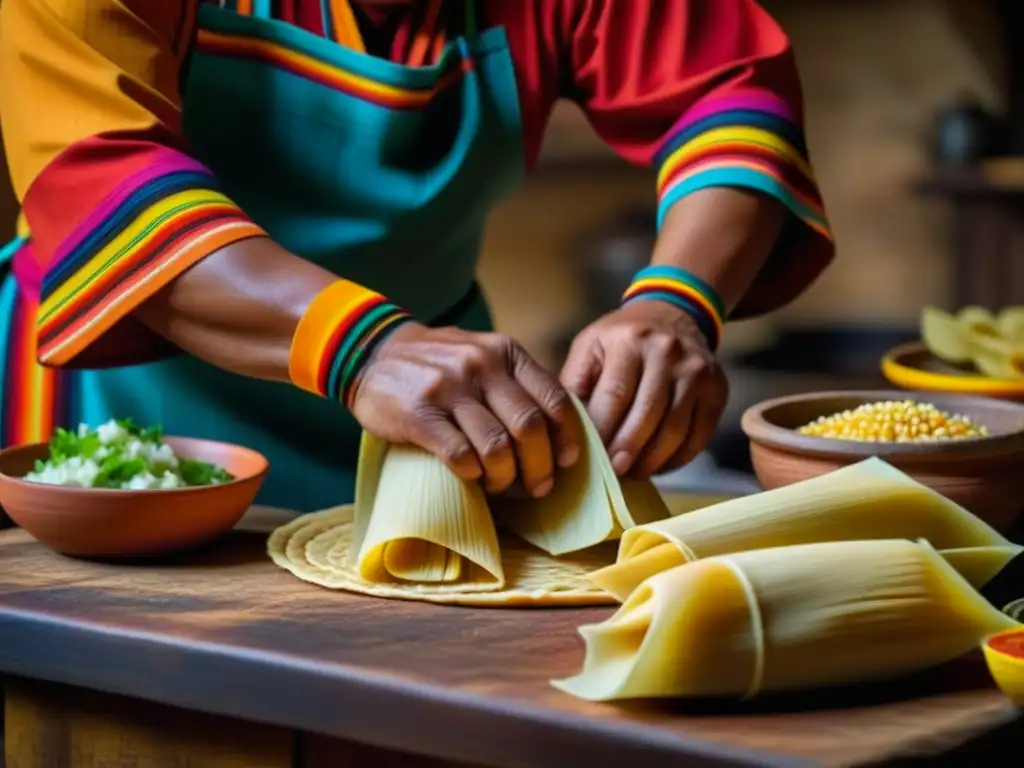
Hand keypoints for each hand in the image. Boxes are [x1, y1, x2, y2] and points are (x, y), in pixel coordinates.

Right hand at [350, 324, 581, 496]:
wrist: (372, 351)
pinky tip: (471, 477)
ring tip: (500, 485)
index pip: (554, 399)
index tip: (566, 462)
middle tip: (537, 486)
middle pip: (530, 427)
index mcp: (505, 351)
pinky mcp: (419, 414)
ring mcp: (449, 388)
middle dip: (540, 467)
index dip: (567, 437)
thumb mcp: (483, 354)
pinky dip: (472, 475)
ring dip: (504, 477)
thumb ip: (516, 382)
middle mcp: (482, 365)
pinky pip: (459, 456)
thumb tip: (556, 433)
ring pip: (497, 447)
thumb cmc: (438, 363)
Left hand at [560, 301, 727, 478]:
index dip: (602, 432)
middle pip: (647, 416)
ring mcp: (697, 371)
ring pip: (675, 430)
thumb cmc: (622, 340)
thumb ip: (575, 383)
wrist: (672, 316)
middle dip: (627, 450)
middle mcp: (668, 352)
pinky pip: (699, 436)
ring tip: (633, 472)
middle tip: (613, 472)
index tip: (590, 455)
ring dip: (652, 460)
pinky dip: (678, 458)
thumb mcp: (590, 346)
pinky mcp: (718, 390)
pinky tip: (658, 464)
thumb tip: (565, 428)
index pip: (615, 396)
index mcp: (629, 341)